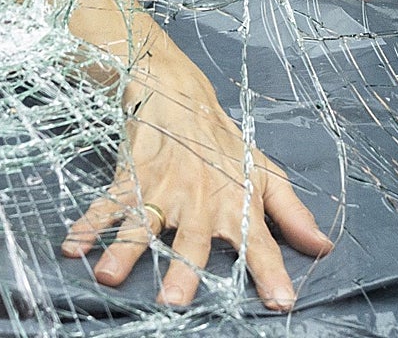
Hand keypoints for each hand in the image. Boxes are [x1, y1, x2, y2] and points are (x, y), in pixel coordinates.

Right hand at [61, 54, 332, 309]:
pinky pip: (109, 203)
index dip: (271, 272)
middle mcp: (200, 201)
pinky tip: (73, 245)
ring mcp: (162, 189)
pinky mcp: (132, 177)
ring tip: (107, 277)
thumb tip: (324, 247)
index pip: (260, 243)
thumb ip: (292, 214)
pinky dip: (89, 224)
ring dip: (125, 250)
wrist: (180, 95)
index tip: (280, 302)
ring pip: (144, 224)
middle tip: (173, 301)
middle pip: (191, 240)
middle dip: (183, 270)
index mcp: (236, 204)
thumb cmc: (226, 144)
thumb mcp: (265, 174)